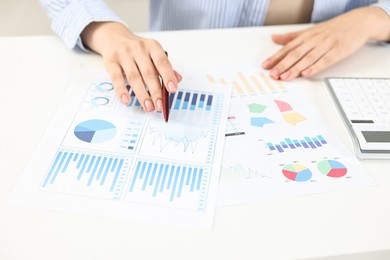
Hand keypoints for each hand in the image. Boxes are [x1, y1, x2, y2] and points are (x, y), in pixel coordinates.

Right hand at [81, 22, 181, 110]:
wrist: (114, 38)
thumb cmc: (137, 49)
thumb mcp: (152, 53)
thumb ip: (164, 67)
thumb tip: (177, 79)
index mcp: (152, 46)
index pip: (162, 62)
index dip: (168, 76)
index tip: (172, 90)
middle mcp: (138, 48)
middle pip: (148, 73)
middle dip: (155, 91)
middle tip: (160, 105)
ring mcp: (124, 55)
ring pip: (134, 77)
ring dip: (142, 94)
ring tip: (148, 106)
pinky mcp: (111, 62)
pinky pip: (116, 78)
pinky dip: (122, 91)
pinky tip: (127, 100)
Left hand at [262, 6, 389, 80]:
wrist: (358, 22)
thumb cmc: (333, 28)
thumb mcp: (310, 31)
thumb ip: (291, 37)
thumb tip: (274, 38)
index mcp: (306, 35)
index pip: (288, 48)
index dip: (276, 57)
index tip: (265, 65)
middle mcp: (314, 39)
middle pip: (296, 54)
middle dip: (283, 65)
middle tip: (273, 74)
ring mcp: (326, 45)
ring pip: (308, 58)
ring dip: (296, 68)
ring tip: (285, 77)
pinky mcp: (338, 51)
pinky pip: (325, 60)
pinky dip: (315, 67)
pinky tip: (307, 73)